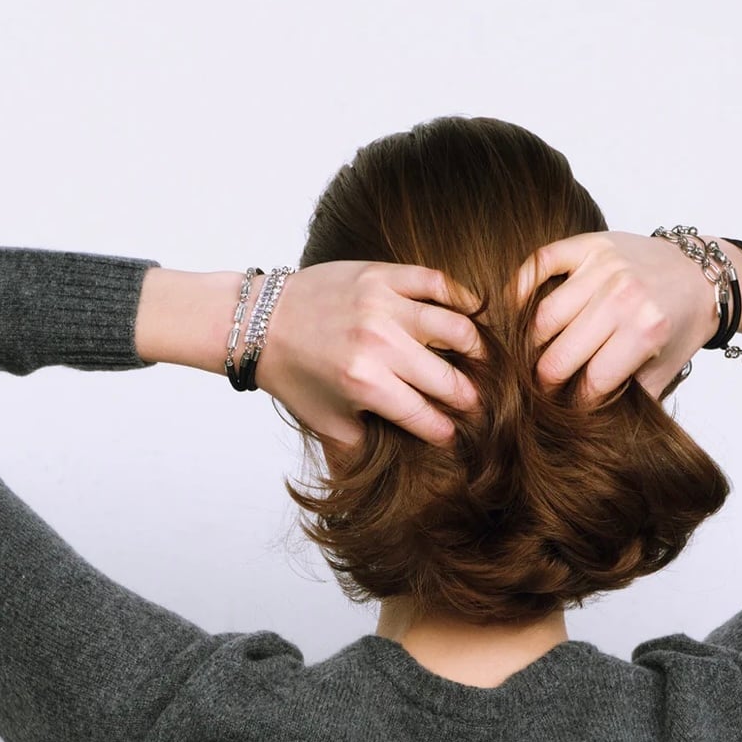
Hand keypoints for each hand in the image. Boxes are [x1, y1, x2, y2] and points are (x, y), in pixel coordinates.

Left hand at [254, 261, 483, 454]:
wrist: (259, 321)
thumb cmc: (293, 374)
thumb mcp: (326, 421)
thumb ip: (364, 446)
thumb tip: (401, 466)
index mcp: (364, 385)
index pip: (425, 416)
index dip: (445, 431)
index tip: (456, 436)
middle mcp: (379, 345)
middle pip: (448, 379)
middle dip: (468, 400)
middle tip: (477, 405)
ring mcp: (383, 306)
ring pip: (455, 328)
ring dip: (477, 351)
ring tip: (482, 362)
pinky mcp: (382, 275)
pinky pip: (437, 282)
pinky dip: (462, 298)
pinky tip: (472, 314)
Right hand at [514, 230, 717, 402]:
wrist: (701, 273)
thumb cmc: (679, 324)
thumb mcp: (666, 368)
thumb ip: (633, 397)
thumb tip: (593, 427)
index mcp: (647, 331)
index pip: (591, 382)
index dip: (575, 403)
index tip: (568, 409)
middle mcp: (624, 297)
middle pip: (560, 354)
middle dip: (547, 383)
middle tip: (544, 390)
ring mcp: (604, 267)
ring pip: (543, 316)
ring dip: (531, 344)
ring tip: (533, 357)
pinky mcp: (589, 244)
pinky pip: (540, 262)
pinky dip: (520, 286)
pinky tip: (516, 309)